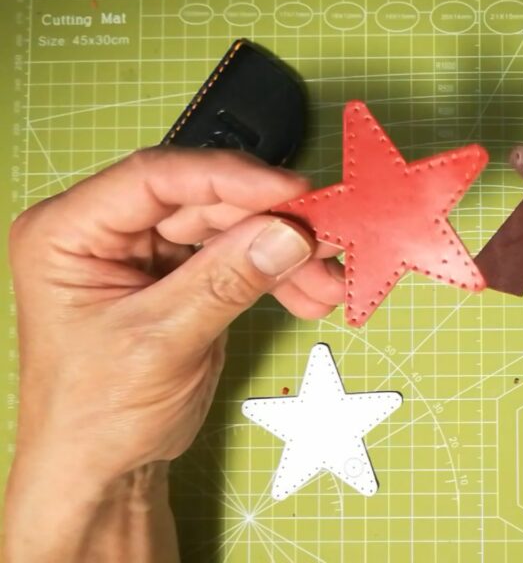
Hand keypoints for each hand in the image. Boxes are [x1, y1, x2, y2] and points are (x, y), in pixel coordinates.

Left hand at [3, 148, 344, 561]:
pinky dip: (280, 274)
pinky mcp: (186, 276)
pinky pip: (242, 258)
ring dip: (285, 252)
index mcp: (69, 231)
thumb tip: (289, 233)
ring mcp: (150, 253)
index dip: (227, 178)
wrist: (103, 470)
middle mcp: (110, 231)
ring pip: (231, 228)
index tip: (290, 190)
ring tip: (327, 281)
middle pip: (202, 202)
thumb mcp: (160, 344)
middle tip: (325, 236)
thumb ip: (225, 282)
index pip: (154, 179)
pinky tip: (312, 292)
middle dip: (269, 221)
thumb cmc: (96, 415)